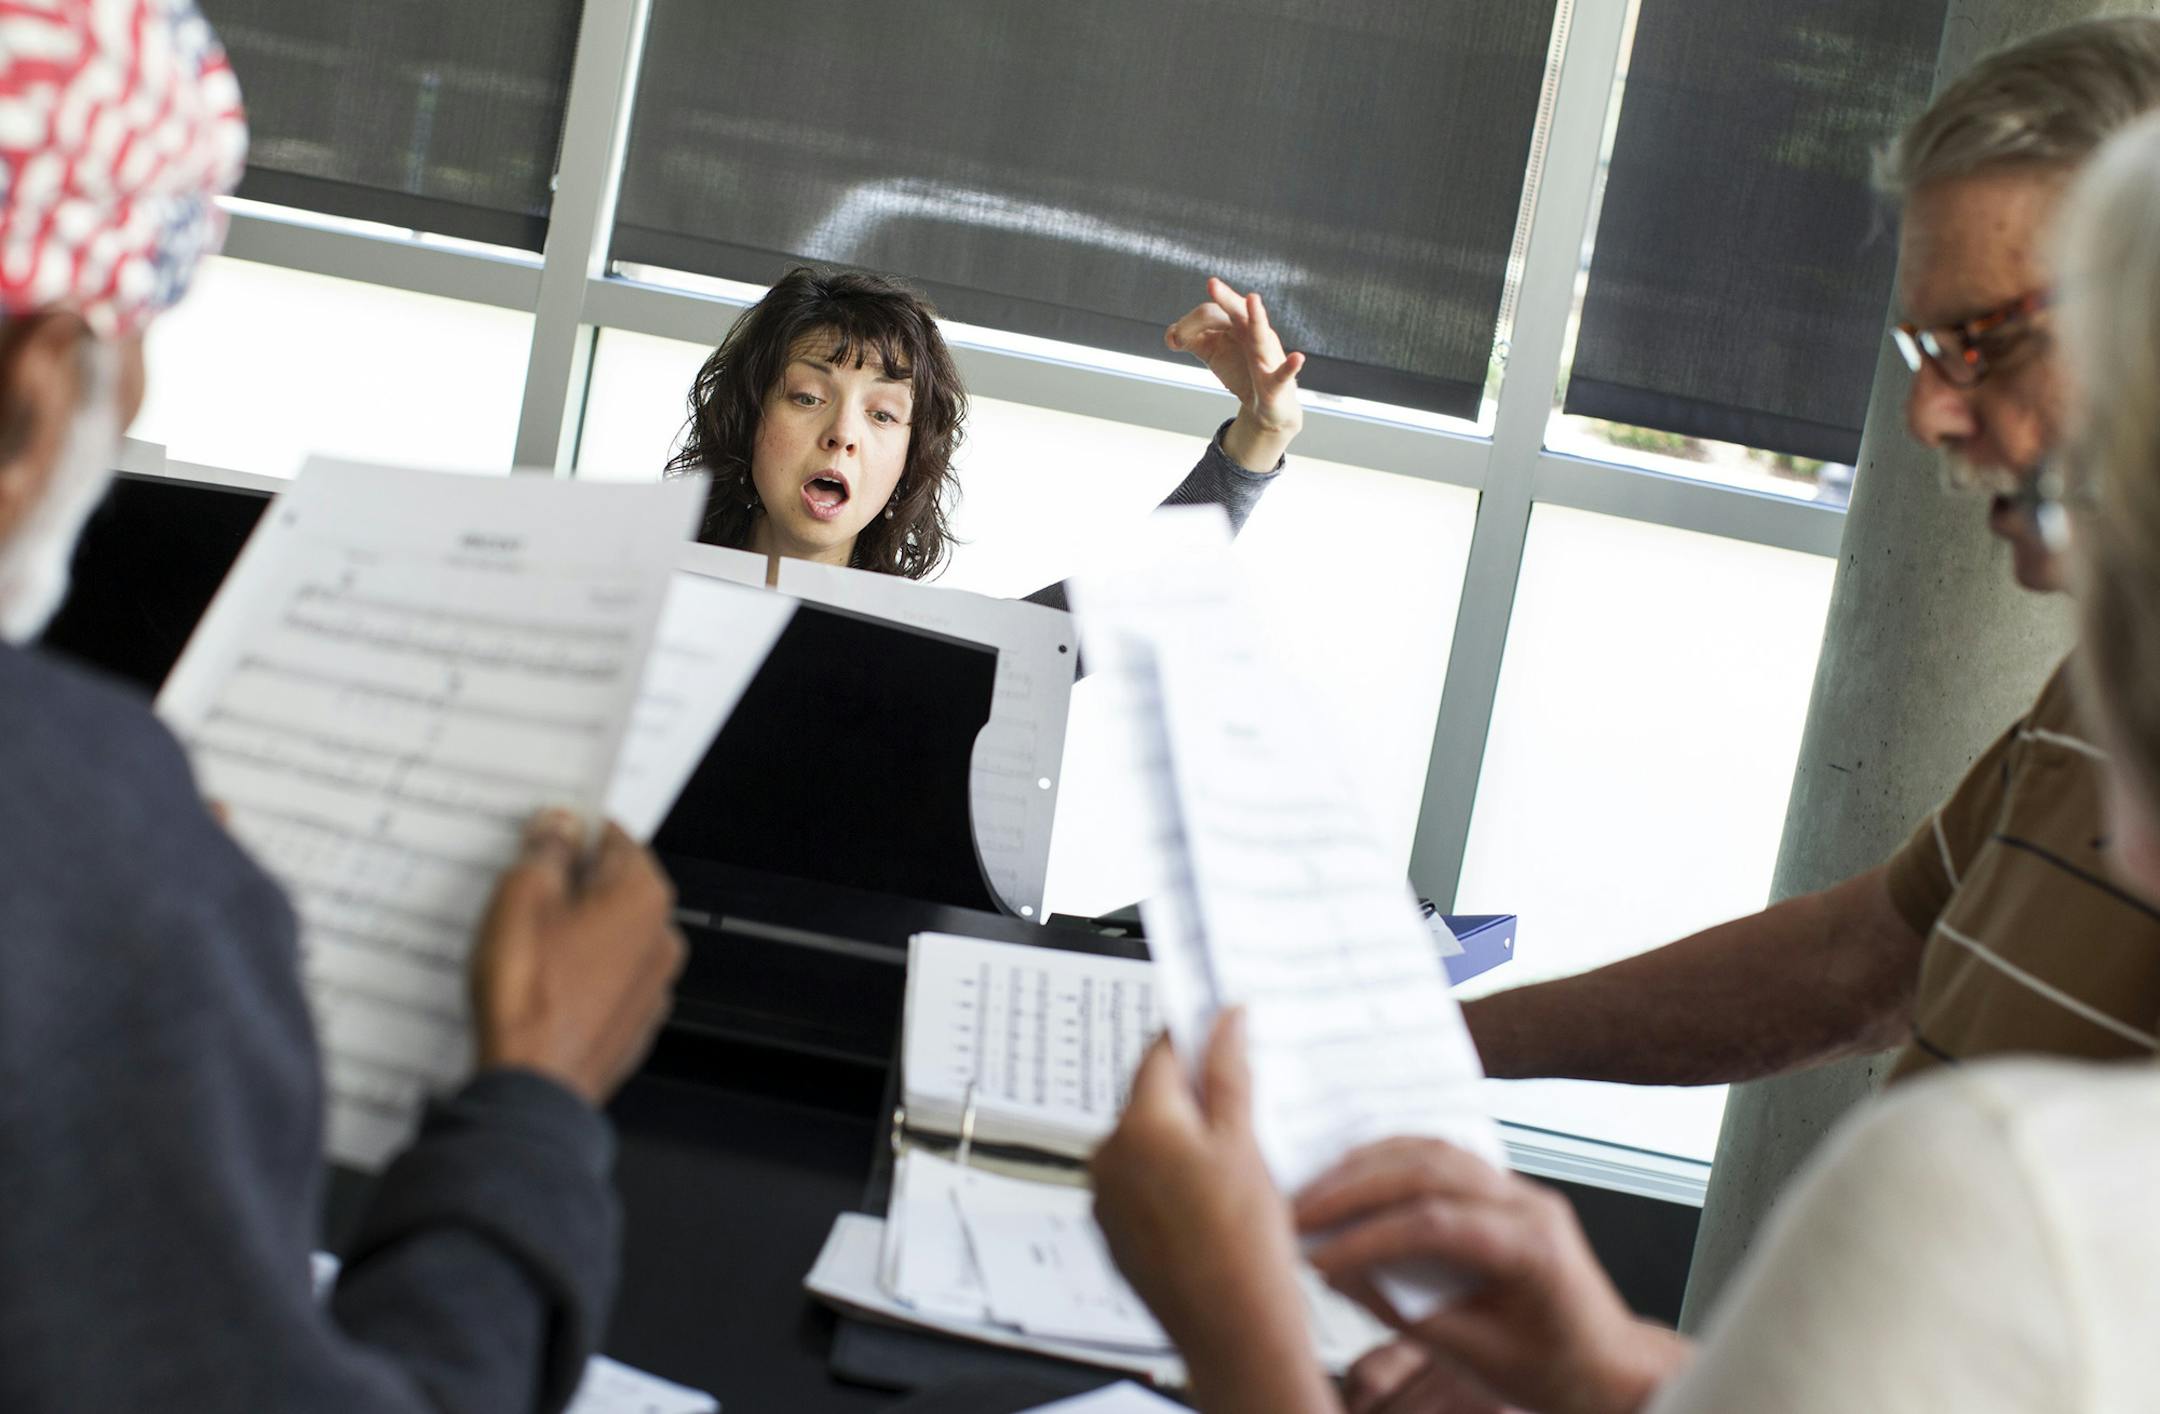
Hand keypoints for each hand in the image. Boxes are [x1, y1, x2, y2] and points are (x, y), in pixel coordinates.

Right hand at [472, 810, 686, 1106]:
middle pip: (614, 887)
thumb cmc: (529, 995)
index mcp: (644, 897)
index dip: (573, 831)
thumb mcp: (522, 898)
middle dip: (570, 883)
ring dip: (572, 930)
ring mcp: (653, 985)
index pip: (615, 837)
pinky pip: (606, 979)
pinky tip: (539, 982)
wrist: (533, 1086)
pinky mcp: (633, 1022)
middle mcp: (662, 938)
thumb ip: (546, 851)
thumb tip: (560, 824)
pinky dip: (578, 972)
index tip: (540, 835)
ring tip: (521, 944)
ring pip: (610, 935)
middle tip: (520, 891)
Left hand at [1090, 1012, 1333, 1413]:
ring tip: (1230, 1166)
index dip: (1192, 1037)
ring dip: (1179, 1139)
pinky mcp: (1110, 1231)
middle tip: (1241, 1106)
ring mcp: (1104, 1197)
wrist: (1233, 1330)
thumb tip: (1225, 1019)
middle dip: (1191, 1096)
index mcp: (1139, 1125)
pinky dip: (1167, 1179)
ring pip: (1144, 1143)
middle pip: (1150, 1098)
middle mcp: (1108, 1156)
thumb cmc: (1243, 1245)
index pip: (1159, 1053)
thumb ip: (1229, 1073)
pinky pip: (1137, 1184)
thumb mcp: (1245, 1144)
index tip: (1217, 1029)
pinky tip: (1208, 1201)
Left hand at [1166, 276, 1306, 472]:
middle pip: (1239, 312)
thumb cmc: (1241, 371)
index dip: (1189, 326)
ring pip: (1262, 335)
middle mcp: (1255, 335)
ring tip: (1253, 300)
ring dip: (1257, 319)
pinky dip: (1290, 366)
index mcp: (1238, 326)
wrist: (1268, 406)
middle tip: (1211, 284)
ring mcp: (1268, 356)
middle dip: (1226, 298)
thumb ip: (1192, 340)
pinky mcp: (1277, 383)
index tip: (1177, 341)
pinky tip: (1297, 358)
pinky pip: (1284, 373)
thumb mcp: (1213, 353)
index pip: (1211, 314)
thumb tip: (1171, 337)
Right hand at [1297, 1139, 1689, 1413]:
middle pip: (1429, 1171)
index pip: (1435, 1225)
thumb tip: (1339, 1274)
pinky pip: (1443, 1157)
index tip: (1318, 1255)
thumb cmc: (1554, 1368)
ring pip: (1434, 1151)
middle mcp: (1530, 1204)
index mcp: (1534, 1247)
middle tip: (1301, 1210)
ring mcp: (1519, 1191)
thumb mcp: (1475, 1354)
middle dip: (1355, 1189)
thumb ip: (1405, 1312)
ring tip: (1318, 1189)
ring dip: (1370, 1165)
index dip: (1368, 1238)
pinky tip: (1357, 1177)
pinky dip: (1393, 1161)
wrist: (1606, 1366)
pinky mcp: (1502, 1191)